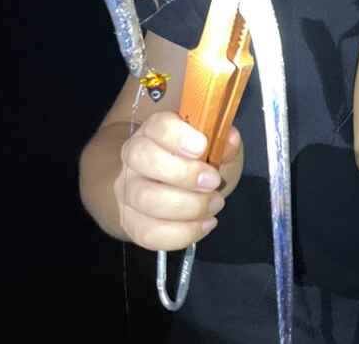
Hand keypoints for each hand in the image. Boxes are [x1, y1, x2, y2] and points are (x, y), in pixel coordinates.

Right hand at [113, 111, 240, 250]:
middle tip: (213, 182)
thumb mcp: (217, 145)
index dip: (178, 135)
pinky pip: (149, 233)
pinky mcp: (132, 222)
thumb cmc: (200, 160)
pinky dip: (182, 233)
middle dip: (183, 173)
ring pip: (146, 199)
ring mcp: (129, 190)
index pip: (157, 126)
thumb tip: (229, 140)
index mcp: (155, 130)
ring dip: (187, 206)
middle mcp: (135, 157)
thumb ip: (224, 141)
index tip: (202, 147)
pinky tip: (206, 223)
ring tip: (215, 203)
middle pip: (144, 160)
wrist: (176, 188)